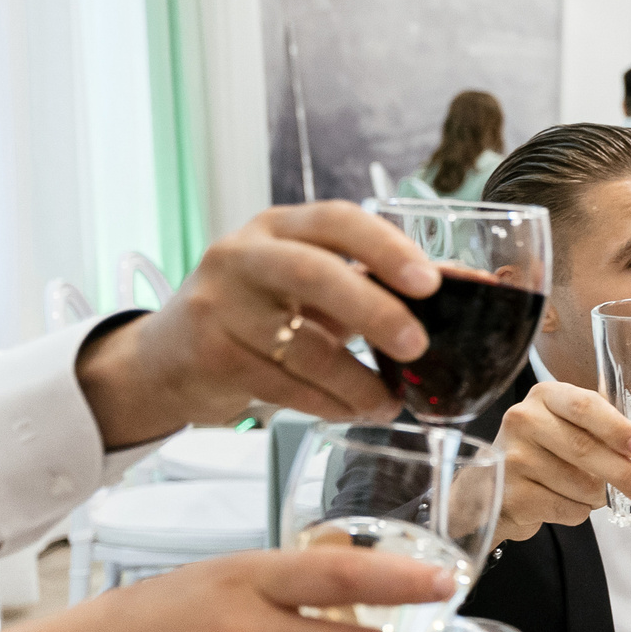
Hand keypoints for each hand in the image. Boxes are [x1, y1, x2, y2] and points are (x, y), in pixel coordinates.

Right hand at [73, 202, 438, 445]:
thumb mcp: (308, 283)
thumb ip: (371, 280)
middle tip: (418, 345)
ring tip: (389, 403)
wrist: (167, 356)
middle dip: (374, 311)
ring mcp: (220, 303)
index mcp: (281, 226)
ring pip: (302, 345)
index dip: (386, 247)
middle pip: (314, 273)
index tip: (430, 281)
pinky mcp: (210, 353)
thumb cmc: (259, 312)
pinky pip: (282, 385)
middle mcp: (244, 255)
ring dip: (357, 382)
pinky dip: (327, 404)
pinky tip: (352, 411)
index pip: (337, 220)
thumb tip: (462, 283)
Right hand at [490, 380, 630, 541]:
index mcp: (547, 396)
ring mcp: (512, 457)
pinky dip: (576, 512)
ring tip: (586, 490)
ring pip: (579, 484)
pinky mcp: (509, 493)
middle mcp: (524, 419)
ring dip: (597, 496)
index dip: (617, 428)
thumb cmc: (551, 453)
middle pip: (584, 448)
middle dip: (624, 473)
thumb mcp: (589, 433)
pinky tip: (563, 501)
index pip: (586, 406)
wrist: (498, 489)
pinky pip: (563, 508)